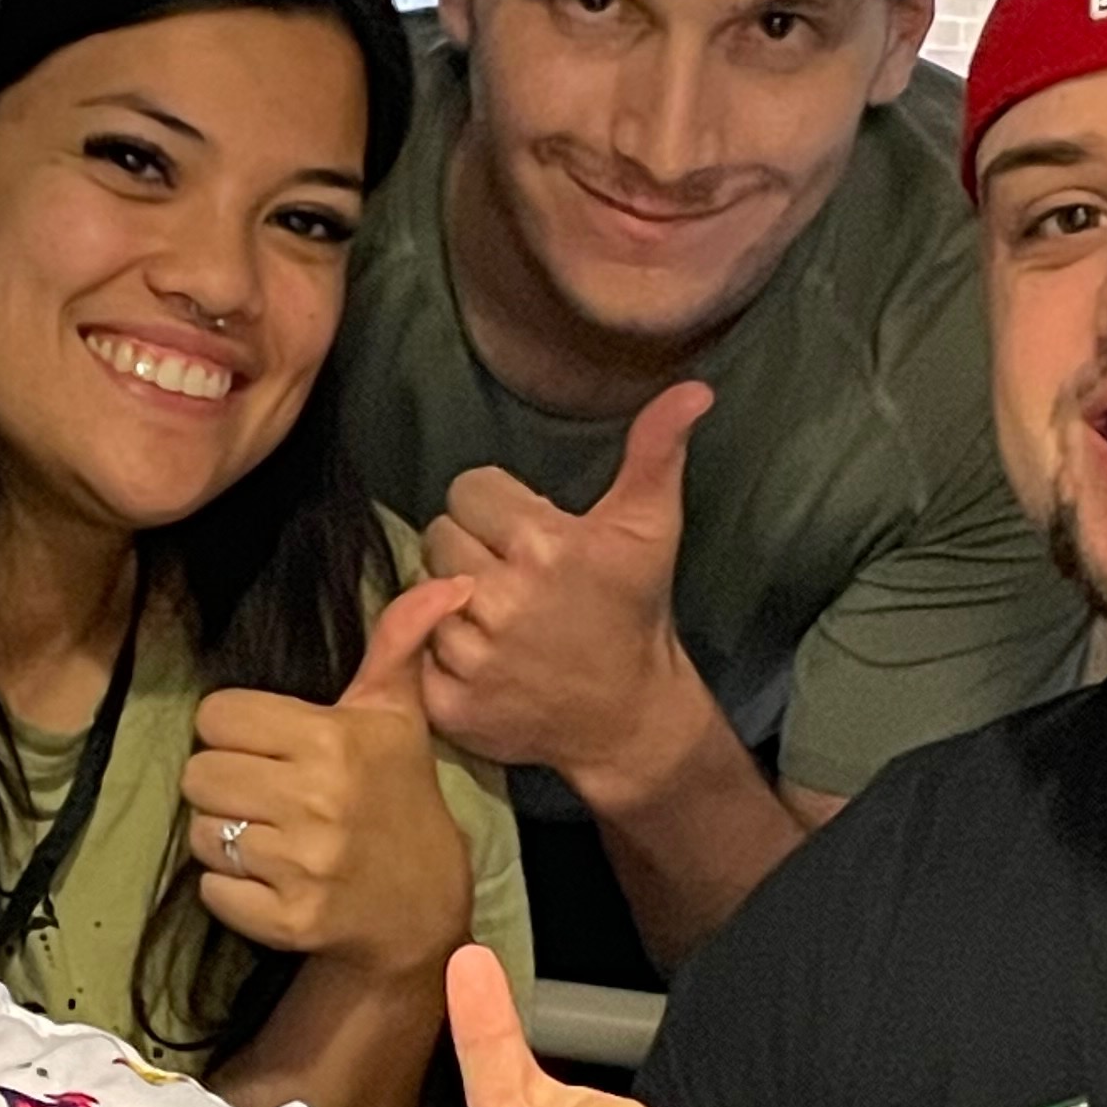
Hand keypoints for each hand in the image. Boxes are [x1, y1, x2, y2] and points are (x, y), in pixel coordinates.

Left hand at [182, 575, 477, 977]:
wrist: (422, 911)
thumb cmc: (400, 800)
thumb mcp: (398, 716)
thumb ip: (399, 642)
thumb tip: (449, 582)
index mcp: (333, 740)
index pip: (216, 716)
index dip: (236, 730)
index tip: (270, 747)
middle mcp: (316, 800)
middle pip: (198, 773)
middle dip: (226, 783)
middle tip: (266, 794)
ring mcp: (302, 865)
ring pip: (201, 833)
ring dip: (226, 837)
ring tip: (271, 837)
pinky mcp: (288, 919)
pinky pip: (211, 891)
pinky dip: (231, 889)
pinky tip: (271, 879)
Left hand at [419, 382, 710, 790]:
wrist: (628, 717)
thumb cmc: (633, 612)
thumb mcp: (651, 528)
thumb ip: (656, 451)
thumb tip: (692, 389)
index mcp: (542, 546)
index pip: (467, 491)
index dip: (496, 509)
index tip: (528, 536)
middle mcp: (501, 599)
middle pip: (439, 537)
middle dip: (472, 550)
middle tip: (513, 577)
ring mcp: (472, 657)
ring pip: (422, 593)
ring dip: (453, 601)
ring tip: (499, 617)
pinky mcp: (450, 703)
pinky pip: (414, 652)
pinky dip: (440, 657)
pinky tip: (484, 658)